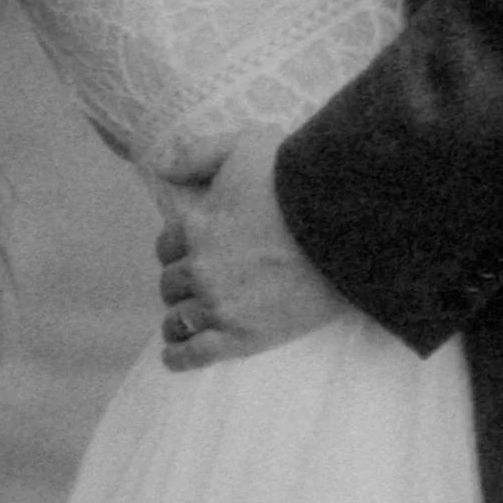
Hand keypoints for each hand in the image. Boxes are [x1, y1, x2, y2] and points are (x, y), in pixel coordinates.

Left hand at [155, 127, 353, 370]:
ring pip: (178, 319)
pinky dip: (180, 357)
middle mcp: (201, 269)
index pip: (167, 245)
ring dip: (178, 318)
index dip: (179, 248)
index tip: (192, 251)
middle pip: (172, 283)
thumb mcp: (243, 145)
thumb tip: (160, 168)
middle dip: (181, 282)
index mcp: (197, 226)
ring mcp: (220, 306)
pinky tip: (175, 357)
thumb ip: (197, 154)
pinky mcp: (244, 337)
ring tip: (183, 322)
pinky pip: (197, 354)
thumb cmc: (295, 178)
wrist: (342, 221)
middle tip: (200, 283)